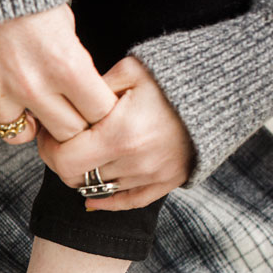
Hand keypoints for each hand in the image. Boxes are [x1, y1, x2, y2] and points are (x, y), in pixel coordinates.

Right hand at [0, 4, 116, 143]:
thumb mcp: (65, 25)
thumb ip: (74, 65)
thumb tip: (80, 98)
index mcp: (66, 65)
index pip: (98, 114)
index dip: (97, 113)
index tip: (89, 109)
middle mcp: (31, 84)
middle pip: (63, 133)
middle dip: (65, 125)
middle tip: (59, 112)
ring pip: (17, 135)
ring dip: (23, 123)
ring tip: (22, 106)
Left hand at [37, 57, 194, 210]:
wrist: (223, 90)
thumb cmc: (171, 76)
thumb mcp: (129, 70)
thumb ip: (92, 88)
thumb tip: (63, 105)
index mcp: (120, 134)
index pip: (63, 160)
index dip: (49, 149)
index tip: (50, 135)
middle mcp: (135, 161)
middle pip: (75, 179)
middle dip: (62, 161)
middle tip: (61, 144)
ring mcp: (152, 176)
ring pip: (97, 189)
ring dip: (84, 174)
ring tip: (83, 153)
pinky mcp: (166, 182)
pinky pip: (126, 202)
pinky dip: (105, 200)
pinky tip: (91, 194)